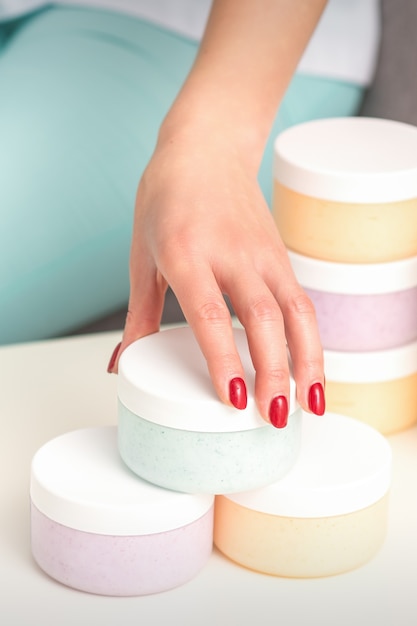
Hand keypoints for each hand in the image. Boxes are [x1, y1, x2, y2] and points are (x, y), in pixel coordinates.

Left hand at [110, 122, 324, 425]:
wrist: (207, 149)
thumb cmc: (167, 198)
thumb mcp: (142, 255)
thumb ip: (139, 316)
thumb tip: (123, 364)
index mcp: (186, 252)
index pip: (210, 314)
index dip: (224, 358)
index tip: (232, 399)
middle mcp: (231, 253)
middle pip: (263, 319)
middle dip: (274, 372)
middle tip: (273, 418)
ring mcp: (263, 254)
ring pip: (296, 313)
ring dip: (307, 362)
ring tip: (310, 405)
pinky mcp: (281, 256)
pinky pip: (303, 303)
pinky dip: (311, 341)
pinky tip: (310, 371)